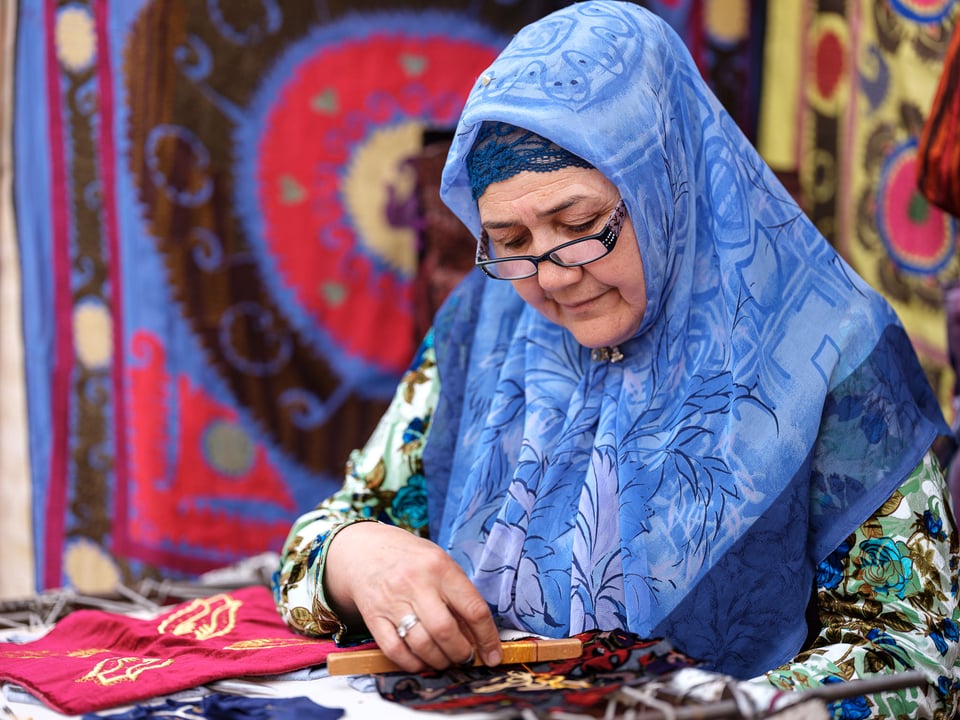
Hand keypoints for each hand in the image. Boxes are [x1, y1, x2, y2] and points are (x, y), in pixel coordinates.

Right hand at [324, 521, 502, 672]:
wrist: (364, 550)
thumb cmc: (410, 558)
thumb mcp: (440, 563)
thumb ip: (458, 594)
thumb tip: (478, 635)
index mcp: (440, 567)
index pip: (473, 609)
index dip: (488, 638)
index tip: (493, 655)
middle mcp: (416, 582)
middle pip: (446, 631)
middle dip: (461, 653)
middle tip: (465, 657)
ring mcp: (392, 600)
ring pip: (422, 645)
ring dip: (439, 661)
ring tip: (445, 660)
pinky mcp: (373, 616)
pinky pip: (395, 651)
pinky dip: (412, 663)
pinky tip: (421, 660)